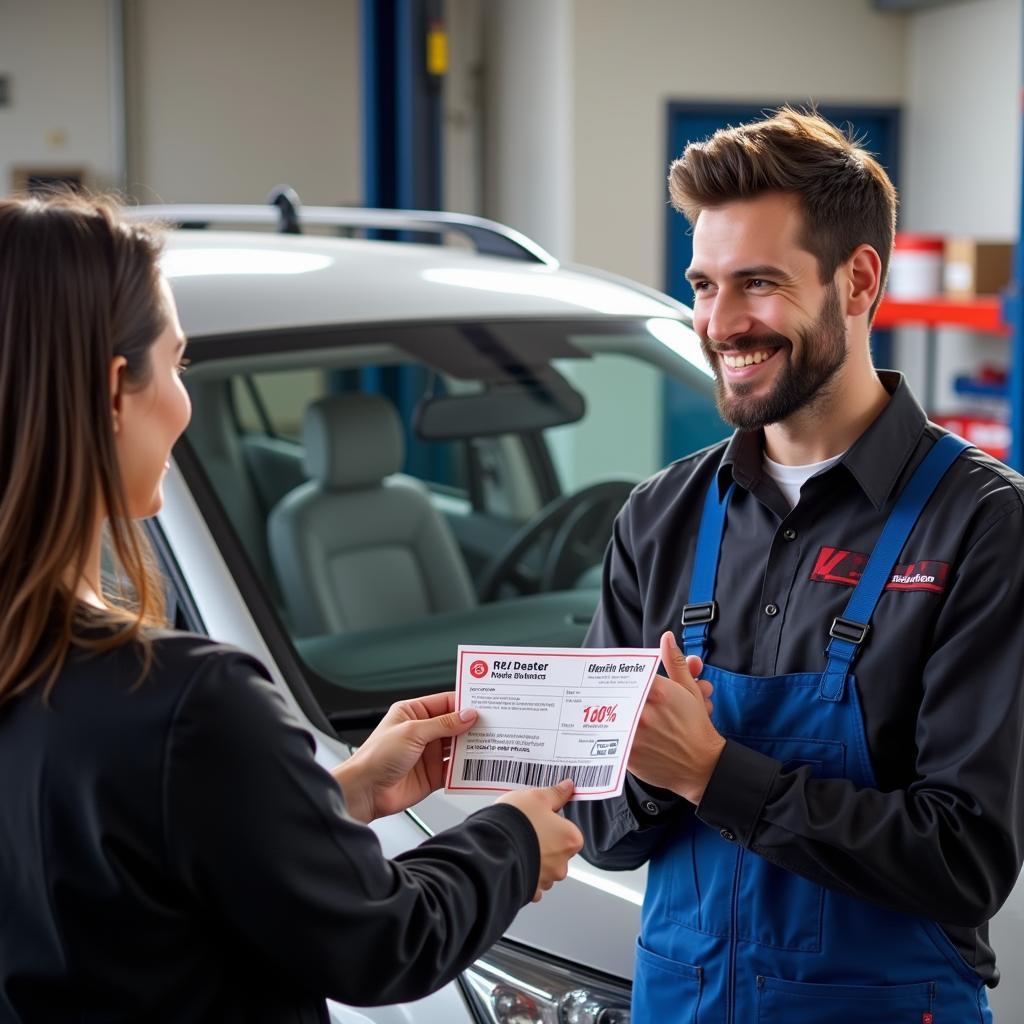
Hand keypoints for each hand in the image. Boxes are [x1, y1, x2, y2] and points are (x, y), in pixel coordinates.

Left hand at [334, 692, 477, 822]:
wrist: (364, 791)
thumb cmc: (375, 756)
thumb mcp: (412, 732)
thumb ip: (443, 724)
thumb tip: (467, 715)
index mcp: (413, 713)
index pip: (446, 703)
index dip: (465, 703)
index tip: (485, 705)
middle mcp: (422, 731)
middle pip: (455, 724)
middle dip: (472, 725)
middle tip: (493, 724)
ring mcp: (428, 753)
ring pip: (458, 747)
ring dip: (472, 746)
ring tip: (490, 744)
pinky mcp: (433, 774)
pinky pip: (455, 769)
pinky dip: (467, 768)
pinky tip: (477, 765)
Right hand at [497, 780, 583, 902]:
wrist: (490, 849)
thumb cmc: (516, 824)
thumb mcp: (536, 797)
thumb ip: (555, 794)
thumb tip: (567, 787)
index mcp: (570, 839)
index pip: (570, 831)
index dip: (555, 823)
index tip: (543, 818)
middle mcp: (562, 863)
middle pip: (558, 851)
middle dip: (545, 842)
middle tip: (527, 829)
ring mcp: (546, 879)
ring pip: (545, 868)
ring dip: (535, 859)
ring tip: (517, 844)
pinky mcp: (530, 890)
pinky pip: (532, 883)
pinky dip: (525, 874)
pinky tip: (515, 860)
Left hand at [627, 631, 724, 804]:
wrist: (703, 766)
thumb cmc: (696, 727)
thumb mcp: (690, 691)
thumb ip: (675, 663)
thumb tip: (667, 639)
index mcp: (658, 693)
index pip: (631, 674)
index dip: (626, 673)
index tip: (619, 674)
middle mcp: (643, 713)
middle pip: (619, 693)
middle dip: (620, 692)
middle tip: (618, 696)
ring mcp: (634, 734)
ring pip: (613, 714)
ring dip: (616, 711)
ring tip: (620, 713)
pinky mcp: (628, 755)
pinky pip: (612, 737)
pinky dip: (615, 732)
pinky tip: (623, 729)